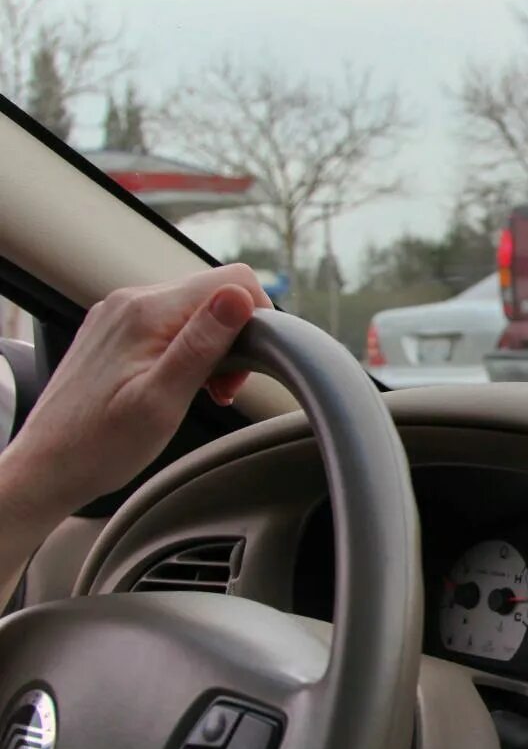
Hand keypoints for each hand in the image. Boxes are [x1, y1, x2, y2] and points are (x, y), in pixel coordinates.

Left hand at [3, 265, 270, 524]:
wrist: (48, 466)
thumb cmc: (102, 444)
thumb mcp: (163, 400)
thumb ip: (202, 344)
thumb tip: (239, 297)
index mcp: (147, 312)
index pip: (232, 282)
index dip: (258, 319)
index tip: (250, 365)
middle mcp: (131, 301)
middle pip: (214, 295)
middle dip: (235, 339)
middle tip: (224, 390)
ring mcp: (119, 315)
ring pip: (193, 311)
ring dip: (213, 348)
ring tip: (203, 392)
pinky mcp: (114, 332)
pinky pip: (168, 324)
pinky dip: (187, 352)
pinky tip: (180, 385)